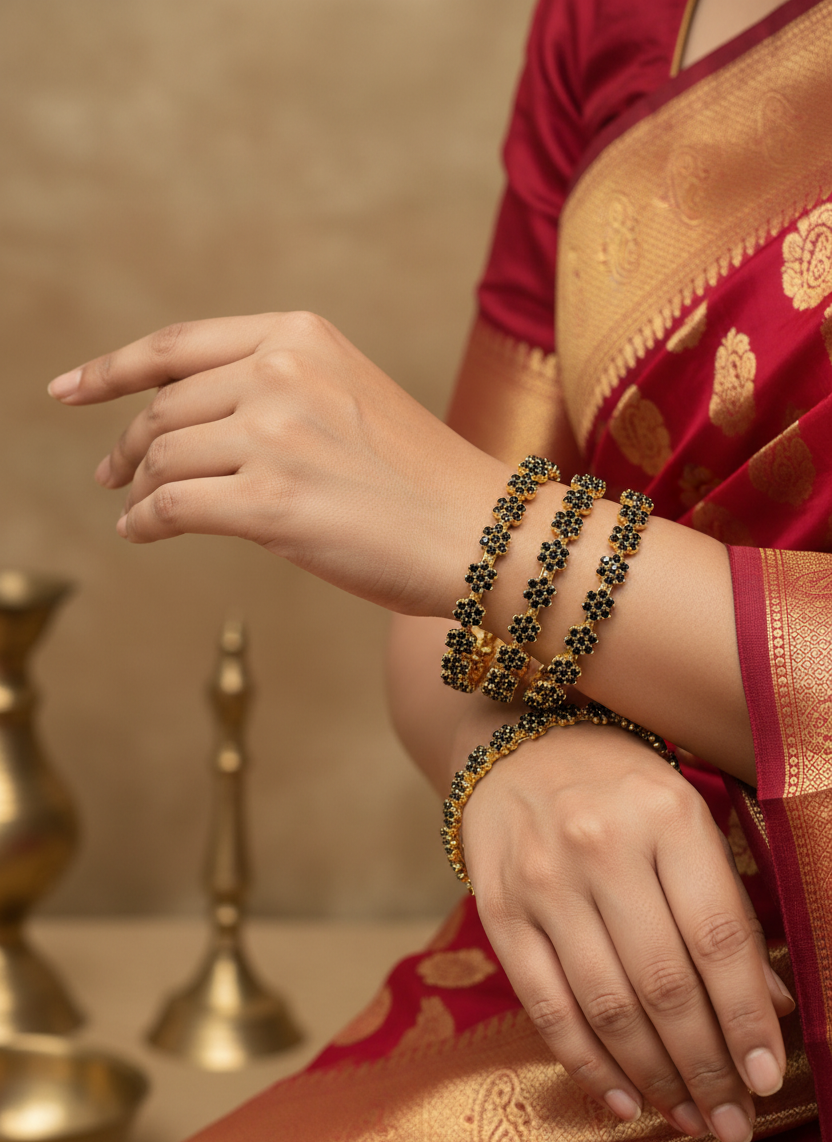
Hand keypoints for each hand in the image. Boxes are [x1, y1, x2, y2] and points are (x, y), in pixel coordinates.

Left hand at [47, 313, 505, 615]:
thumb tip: (185, 422)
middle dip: (126, 444)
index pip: (178, 346)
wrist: (483, 530)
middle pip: (163, 409)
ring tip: (132, 506)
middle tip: (110, 472)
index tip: (68, 391)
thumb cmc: (420, 478)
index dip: (111, 370)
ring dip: (136, 486)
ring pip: (161, 458)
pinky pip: (171, 507)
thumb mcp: (348, 396)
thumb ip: (275, 389)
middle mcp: (282, 373)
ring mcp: (276, 436)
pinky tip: (140, 531)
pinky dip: (144, 521)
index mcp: (301, 335)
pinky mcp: (271, 503)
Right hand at [461, 718, 793, 1141]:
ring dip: (654, 1077)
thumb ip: (727, 903)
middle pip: (665, 983)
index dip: (748, 1018)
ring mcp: (544, 881)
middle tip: (732, 1123)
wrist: (515, 742)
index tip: (769, 1079)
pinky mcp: (500, 910)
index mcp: (666, 815)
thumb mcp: (686, 816)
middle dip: (706, 1068)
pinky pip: (545, 1005)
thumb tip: (774, 1005)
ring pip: (608, 1004)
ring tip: (687, 1118)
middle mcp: (602, 846)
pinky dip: (586, 1063)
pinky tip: (621, 1099)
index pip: (719, 937)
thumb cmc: (619, 784)